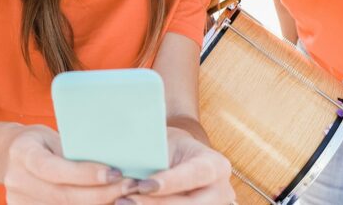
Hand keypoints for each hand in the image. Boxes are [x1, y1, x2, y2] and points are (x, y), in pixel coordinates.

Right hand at [2, 125, 134, 203]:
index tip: (114, 173)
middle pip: (64, 196)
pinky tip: (103, 203)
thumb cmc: (38, 142)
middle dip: (101, 194)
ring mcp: (19, 201)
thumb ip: (73, 152)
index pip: (54, 169)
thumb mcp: (52, 137)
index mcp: (23, 154)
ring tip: (122, 197)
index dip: (85, 174)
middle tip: (129, 187)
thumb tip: (111, 161)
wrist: (8, 156)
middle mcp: (18, 180)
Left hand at [117, 127, 232, 203]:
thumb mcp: (164, 144)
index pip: (193, 175)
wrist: (182, 157)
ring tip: (122, 203)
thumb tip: (125, 172)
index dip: (169, 183)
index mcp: (215, 165)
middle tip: (124, 201)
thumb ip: (151, 159)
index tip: (143, 186)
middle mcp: (220, 191)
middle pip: (190, 204)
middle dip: (155, 204)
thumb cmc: (170, 147)